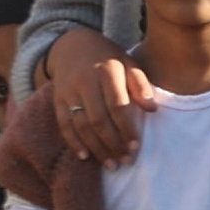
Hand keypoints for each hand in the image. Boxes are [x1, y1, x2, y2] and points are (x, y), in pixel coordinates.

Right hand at [43, 29, 151, 164]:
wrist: (72, 45)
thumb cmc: (108, 59)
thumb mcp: (128, 63)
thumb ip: (140, 84)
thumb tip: (152, 109)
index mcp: (106, 70)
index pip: (117, 105)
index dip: (126, 128)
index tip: (136, 146)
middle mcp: (84, 81)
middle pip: (98, 119)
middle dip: (113, 143)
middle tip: (126, 160)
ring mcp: (68, 91)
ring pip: (80, 125)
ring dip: (96, 148)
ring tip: (111, 165)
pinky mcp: (58, 99)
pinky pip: (64, 124)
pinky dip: (73, 142)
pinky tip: (85, 157)